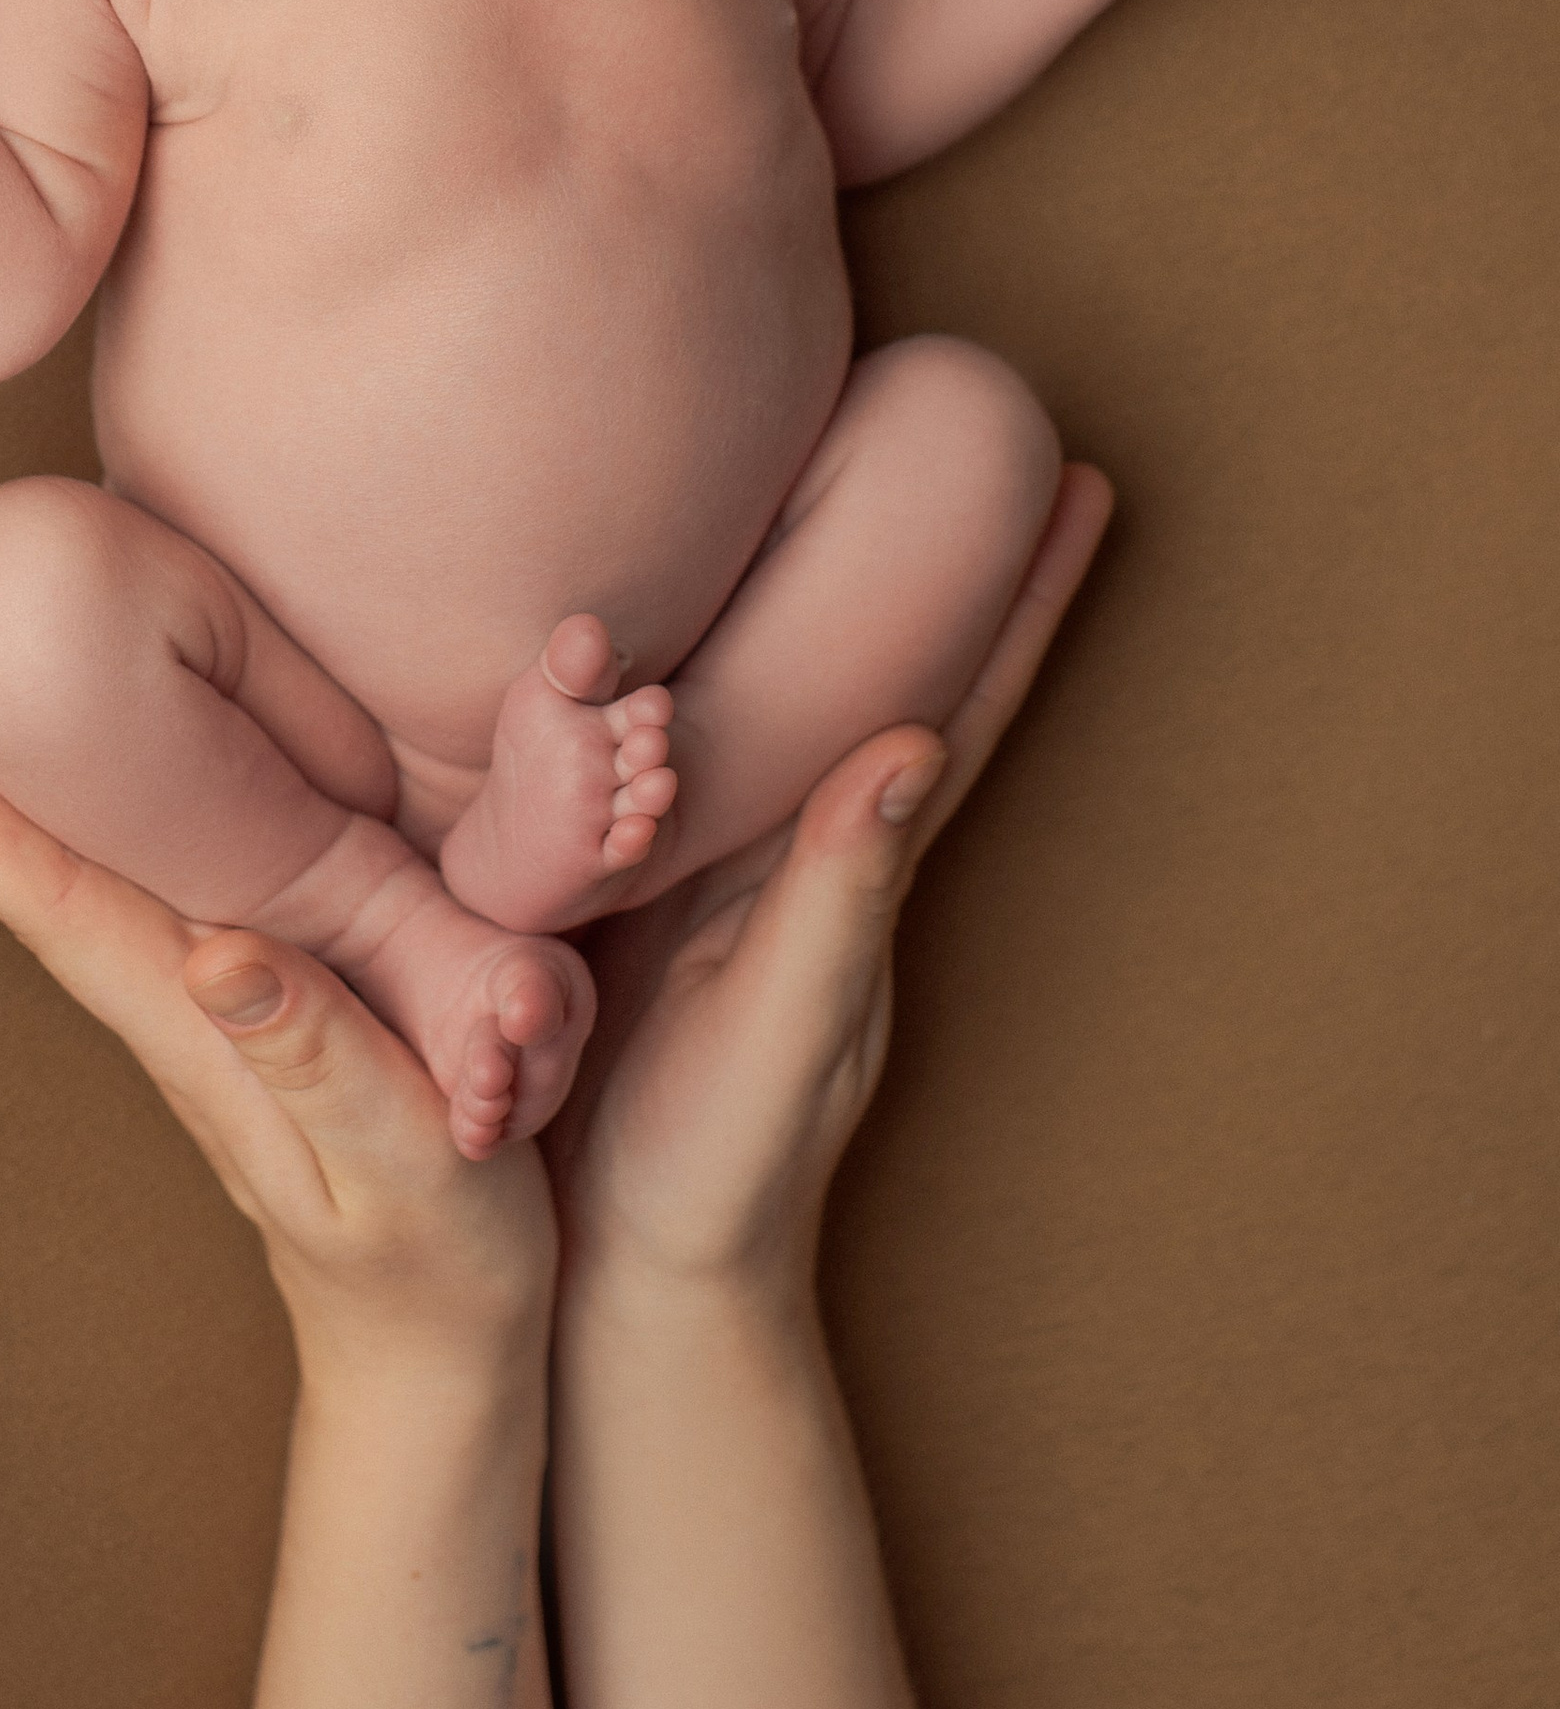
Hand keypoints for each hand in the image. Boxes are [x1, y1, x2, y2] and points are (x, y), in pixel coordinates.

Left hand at [0, 591, 555, 1374]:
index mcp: (200, 1028)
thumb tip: (221, 955)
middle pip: (40, 855)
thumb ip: (320, 1061)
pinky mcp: (247, 991)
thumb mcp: (405, 1162)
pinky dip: (85, 792)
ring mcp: (207, 995)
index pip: (59, 904)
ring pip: (80, 852)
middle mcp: (179, 997)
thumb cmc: (434, 1258)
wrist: (435, 1349)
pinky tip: (76, 746)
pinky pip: (140, 868)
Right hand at [555, 464, 1111, 1306]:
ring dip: (830, 594)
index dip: (1015, 607)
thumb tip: (912, 744)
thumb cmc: (718, 1161)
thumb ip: (840, 892)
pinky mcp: (641, 888)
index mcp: (852, 871)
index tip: (1078, 493)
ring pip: (795, 700)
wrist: (630, 1272)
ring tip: (848, 477)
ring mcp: (731, 872)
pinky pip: (691, 749)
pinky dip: (711, 672)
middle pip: (891, 676)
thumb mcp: (784, 1022)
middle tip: (995, 436)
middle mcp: (805, 854)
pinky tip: (688, 623)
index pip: (955, 709)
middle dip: (946, 563)